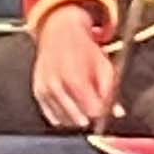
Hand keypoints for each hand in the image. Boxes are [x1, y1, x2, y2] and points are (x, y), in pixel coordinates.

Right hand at [29, 4, 118, 131]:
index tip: (105, 105)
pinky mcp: (37, 92)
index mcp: (75, 79)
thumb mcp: (104, 66)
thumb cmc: (83, 49)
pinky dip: (62, 115)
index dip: (102, 110)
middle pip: (79, 119)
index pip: (93, 111)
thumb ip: (110, 91)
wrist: (59, 33)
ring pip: (65, 120)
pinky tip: (69, 105)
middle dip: (90, 114)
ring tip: (80, 100)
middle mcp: (56, 86)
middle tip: (94, 102)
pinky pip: (51, 116)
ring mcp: (45, 90)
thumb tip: (117, 113)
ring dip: (75, 115)